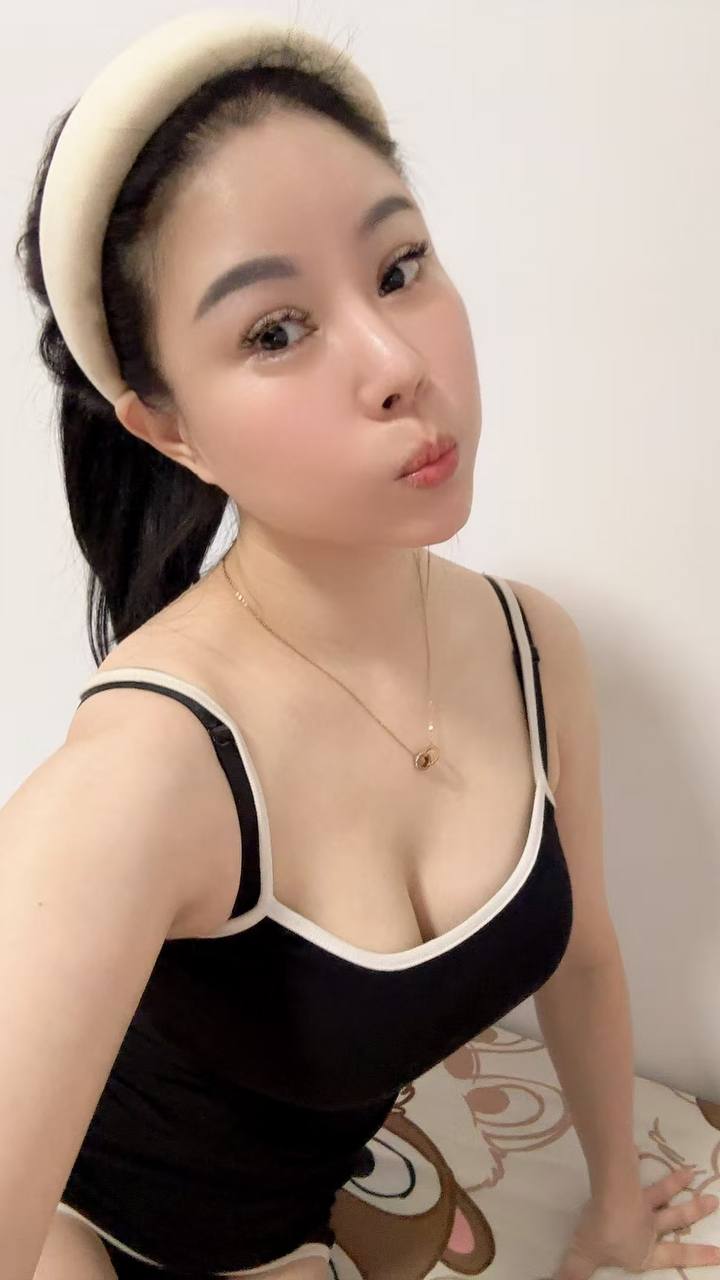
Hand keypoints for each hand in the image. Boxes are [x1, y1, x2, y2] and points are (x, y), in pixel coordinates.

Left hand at [552, 1165, 719, 1276]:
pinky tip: (642, 1150)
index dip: (698, 1256)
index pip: (675, 1255)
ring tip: (692, 1172)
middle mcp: (649, 1226)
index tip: (719, 1252)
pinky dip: (639, 1162)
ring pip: (665, 1194)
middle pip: (677, 1219)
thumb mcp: (585, 1260)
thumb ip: (573, 1273)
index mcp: (645, 1250)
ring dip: (678, 1183)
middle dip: (696, 1211)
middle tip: (715, 1200)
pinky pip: (637, 1173)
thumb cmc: (603, 1235)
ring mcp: (642, 1203)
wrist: (607, 1201)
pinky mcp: (631, 1183)